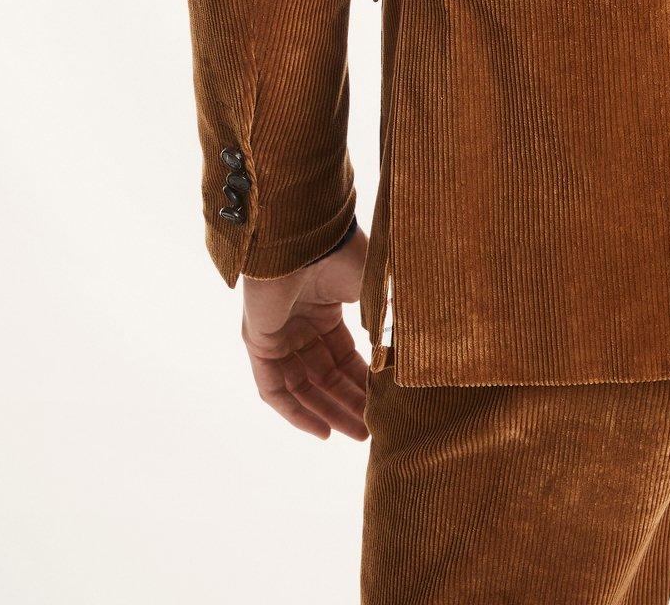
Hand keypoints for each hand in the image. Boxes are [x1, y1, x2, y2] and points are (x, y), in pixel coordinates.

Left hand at [240, 225, 370, 440]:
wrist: (307, 234)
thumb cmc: (342, 253)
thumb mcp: (375, 292)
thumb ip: (388, 323)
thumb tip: (411, 355)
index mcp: (325, 308)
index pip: (344, 357)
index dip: (363, 382)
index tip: (385, 406)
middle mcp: (300, 324)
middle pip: (324, 376)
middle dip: (348, 403)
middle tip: (373, 431)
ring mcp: (278, 334)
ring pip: (302, 386)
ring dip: (328, 412)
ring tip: (357, 434)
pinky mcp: (258, 342)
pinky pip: (273, 388)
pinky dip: (296, 412)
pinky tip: (323, 431)